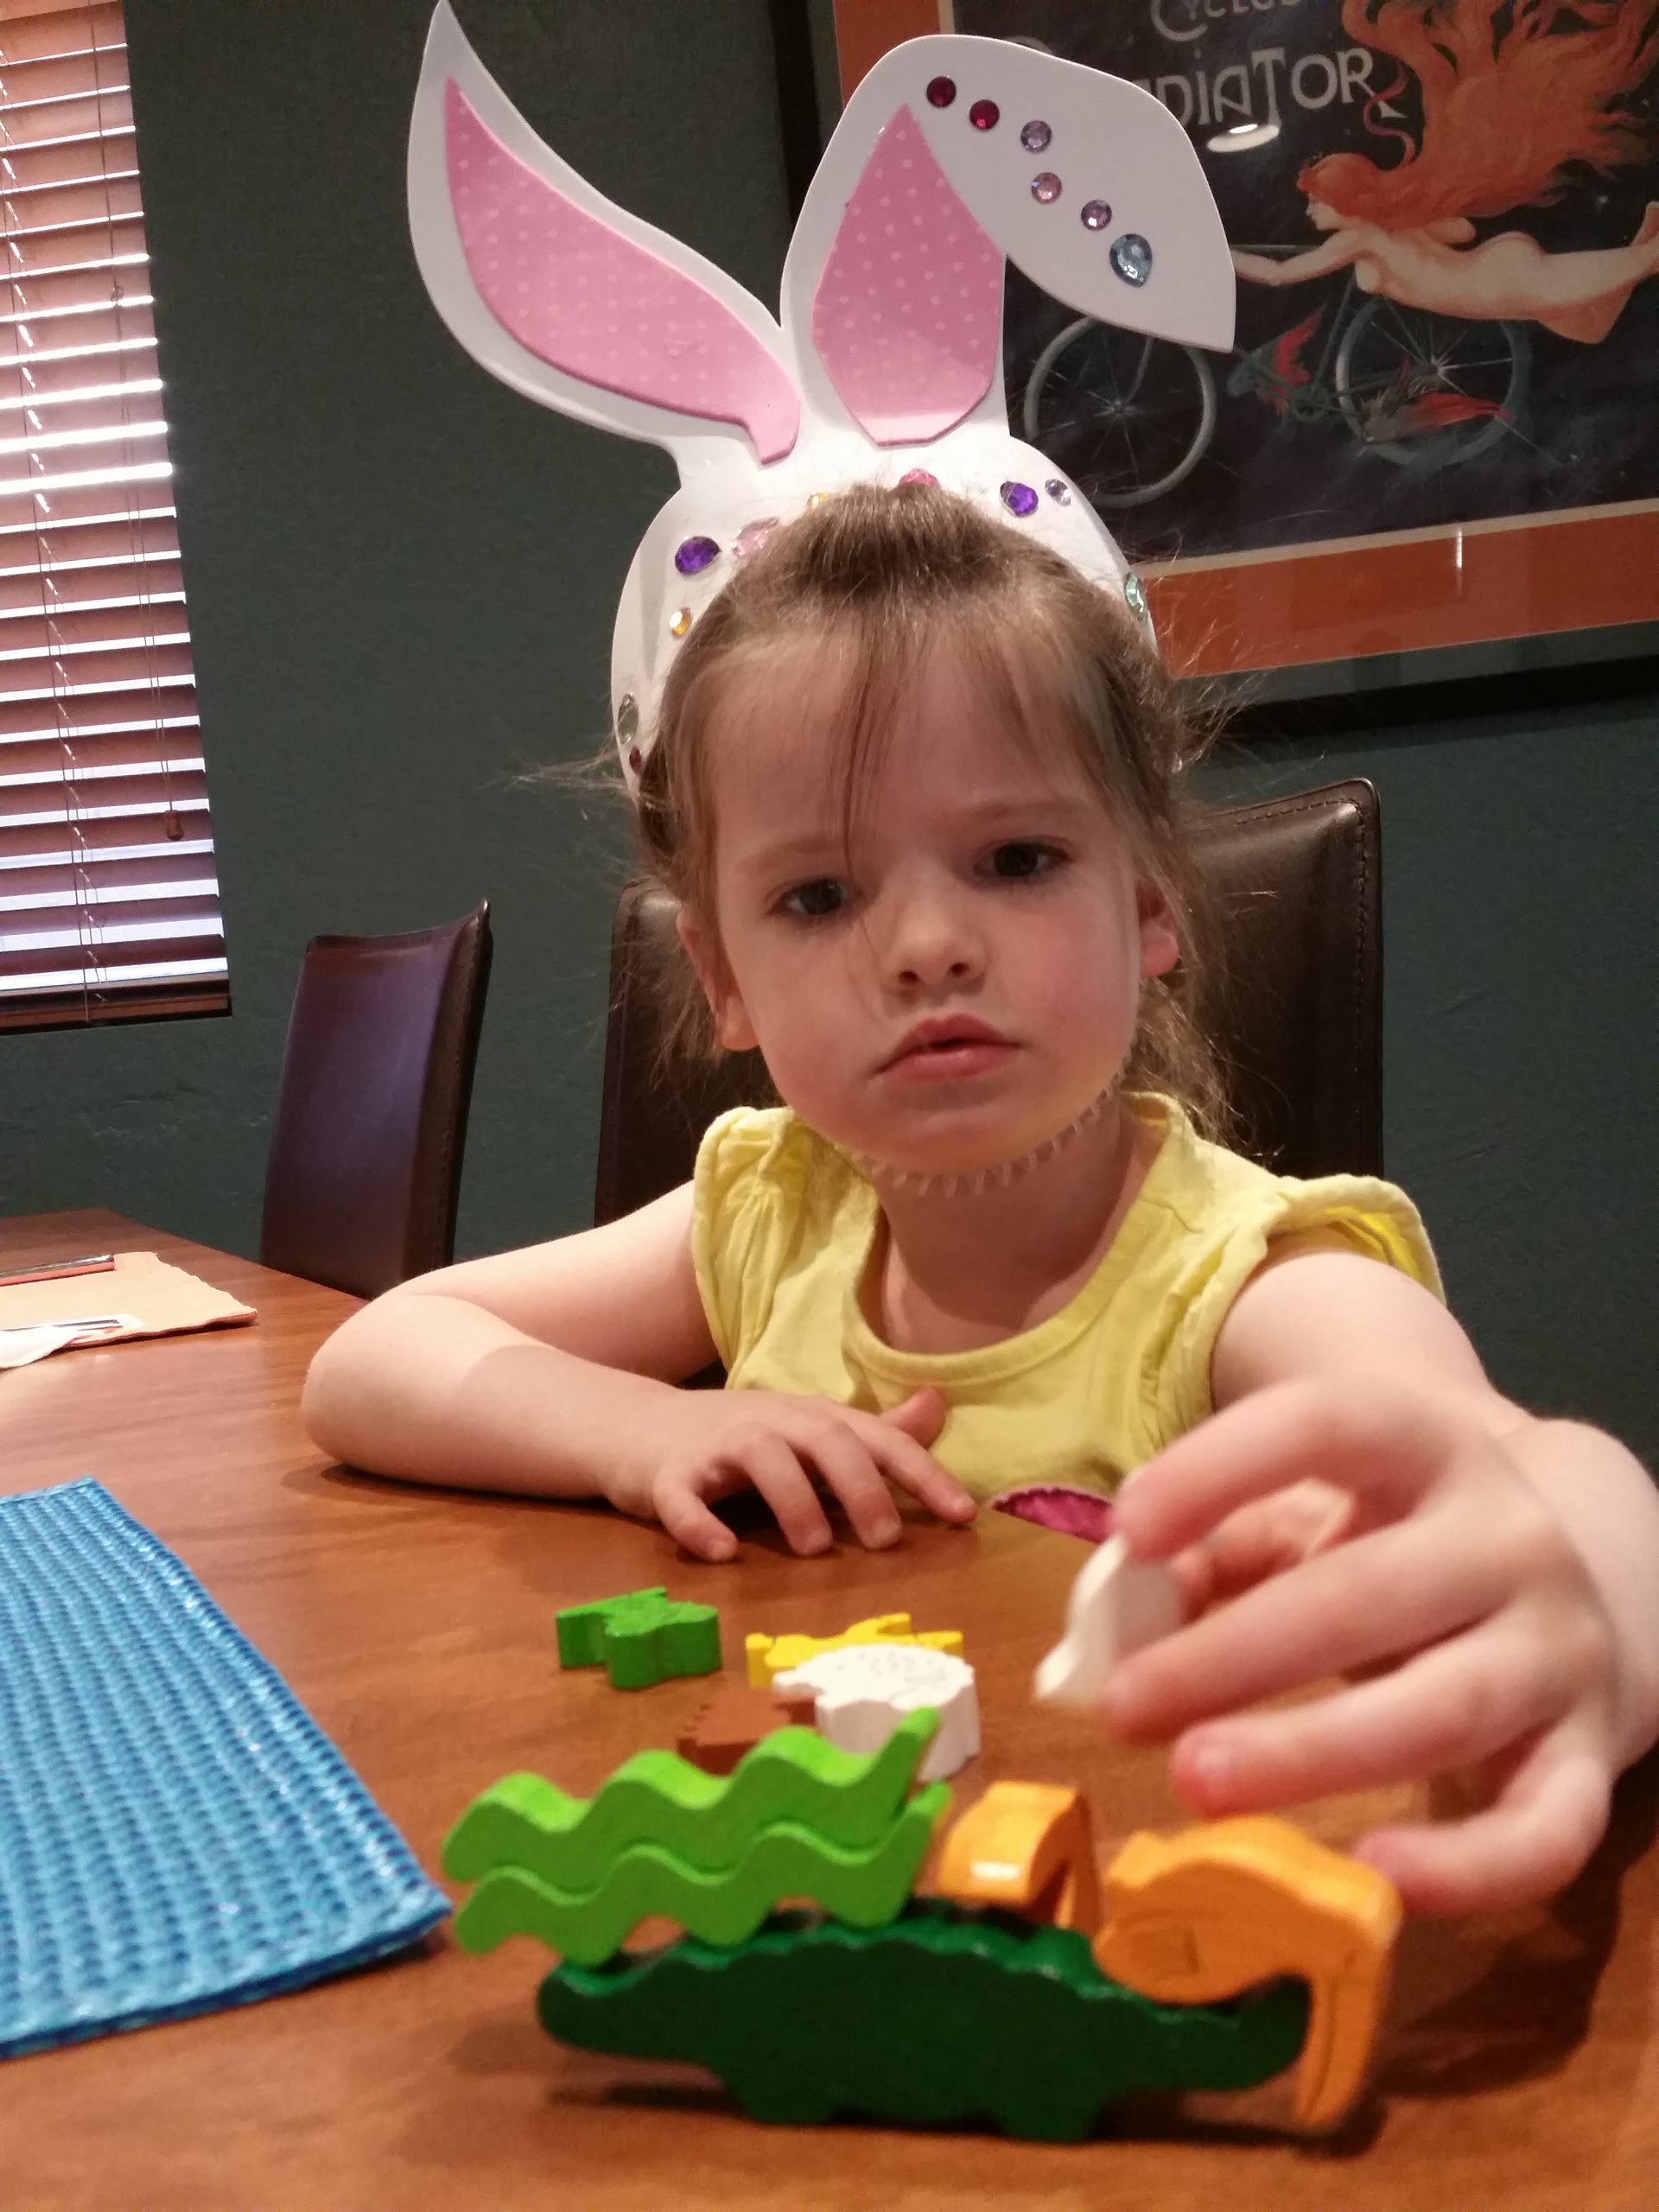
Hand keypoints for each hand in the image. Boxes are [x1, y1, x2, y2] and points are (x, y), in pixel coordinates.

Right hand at [610, 1384, 975, 1562]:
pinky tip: (721, 1553)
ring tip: (815, 1548)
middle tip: (885, 1539)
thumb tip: (937, 1406)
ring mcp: (717, 1446)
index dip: (922, 1473)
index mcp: (812, 1418)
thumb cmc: (738, 1438)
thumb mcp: (808, 1430)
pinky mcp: (668, 1475)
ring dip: (793, 1500)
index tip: (962, 1515)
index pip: (878, 1438)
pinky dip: (699, 1523)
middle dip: (860, 1485)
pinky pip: (681, 1497)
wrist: (636, 1424)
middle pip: (824, 1439)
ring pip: (761, 1458)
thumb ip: (872, 1431)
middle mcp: (772, 1423)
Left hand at [1103, 1376, 1620, 1915]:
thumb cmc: (1403, 1543)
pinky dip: (1469, 1866)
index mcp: (1430, 1445)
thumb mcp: (1318, 1511)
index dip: (1223, 1468)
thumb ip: (1219, 1547)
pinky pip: (1547, 1828)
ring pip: (1443, 1709)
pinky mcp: (1590, 1758)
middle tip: (1125, 1706)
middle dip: (1235, 1655)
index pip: (1328, 1423)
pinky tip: (1374, 1875)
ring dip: (1310, 1752)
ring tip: (1195, 1781)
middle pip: (1369, 1593)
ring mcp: (1560, 1649)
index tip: (1128, 1528)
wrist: (1589, 1578)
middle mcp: (1510, 1538)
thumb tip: (1120, 1620)